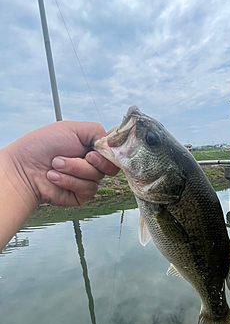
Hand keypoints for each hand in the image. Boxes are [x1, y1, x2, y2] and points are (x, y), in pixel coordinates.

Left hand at [5, 120, 119, 207]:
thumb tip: (113, 143)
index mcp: (90, 148)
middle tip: (79, 156)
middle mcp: (90, 165)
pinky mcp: (80, 195)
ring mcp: (86, 180)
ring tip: (55, 164)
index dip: (109, 152)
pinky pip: (87, 189)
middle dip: (92, 161)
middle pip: (110, 166)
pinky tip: (54, 176)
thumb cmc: (41, 146)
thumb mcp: (71, 128)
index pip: (113, 152)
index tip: (95, 150)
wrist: (22, 168)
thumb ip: (97, 131)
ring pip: (97, 177)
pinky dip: (69, 181)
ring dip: (74, 169)